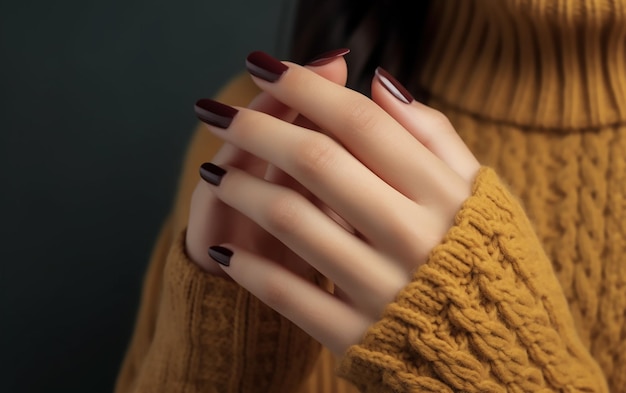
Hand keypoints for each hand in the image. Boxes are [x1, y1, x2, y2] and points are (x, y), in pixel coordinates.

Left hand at [196, 52, 479, 354]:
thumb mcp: (478, 189)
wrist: (495, 346)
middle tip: (218, 114)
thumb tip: (378, 82)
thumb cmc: (482, 255)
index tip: (264, 67)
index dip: (306, 87)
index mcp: (443, 194)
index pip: (361, 123)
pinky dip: (249, 266)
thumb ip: (433, 134)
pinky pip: (287, 294)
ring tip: (215, 172)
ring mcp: (382, 289)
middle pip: (317, 162)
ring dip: (241, 189)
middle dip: (257, 128)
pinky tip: (226, 248)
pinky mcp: (357, 336)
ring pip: (293, 220)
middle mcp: (413, 237)